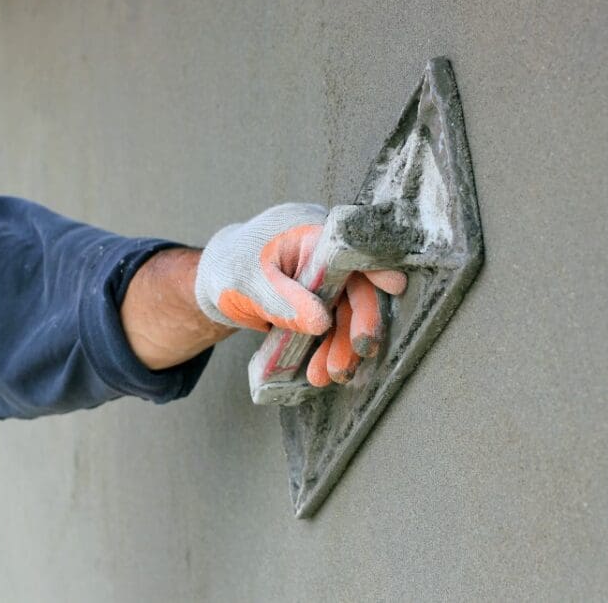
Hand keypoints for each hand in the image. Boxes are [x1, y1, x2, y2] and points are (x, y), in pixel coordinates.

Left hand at [194, 204, 405, 381]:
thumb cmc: (230, 268)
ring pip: (346, 313)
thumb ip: (283, 300)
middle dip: (358, 325)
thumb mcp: (250, 283)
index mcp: (310, 233)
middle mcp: (325, 255)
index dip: (376, 265)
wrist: (213, 280)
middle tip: (355, 355)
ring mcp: (325, 280)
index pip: (351, 247)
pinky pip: (334, 326)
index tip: (394, 287)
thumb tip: (322, 323)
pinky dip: (328, 349)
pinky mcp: (321, 302)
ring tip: (329, 375)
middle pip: (356, 287)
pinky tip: (319, 371)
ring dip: (342, 346)